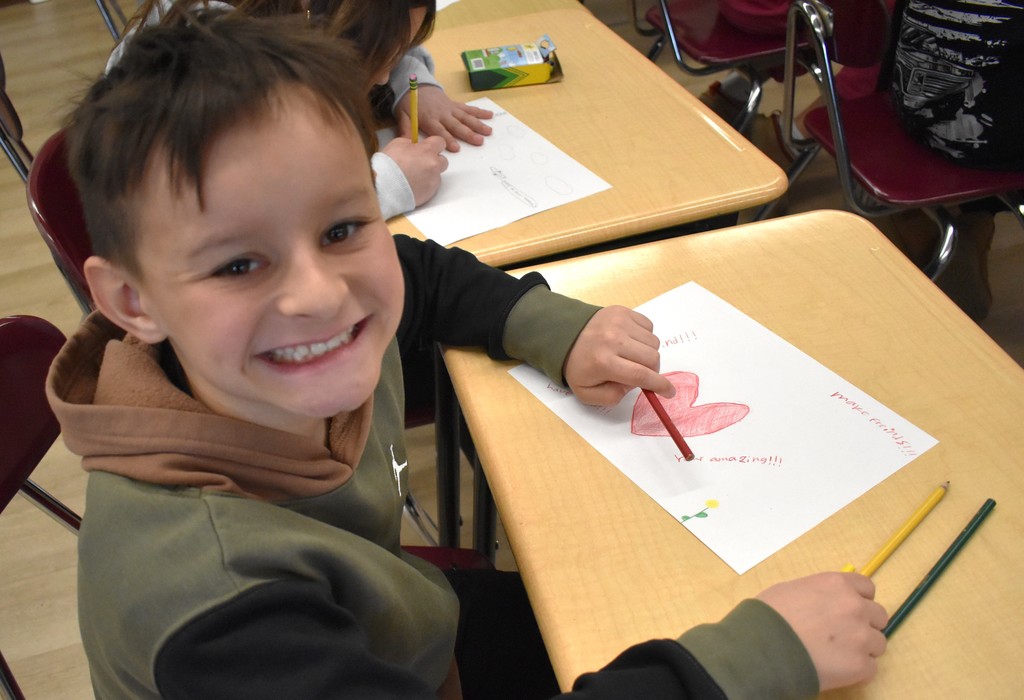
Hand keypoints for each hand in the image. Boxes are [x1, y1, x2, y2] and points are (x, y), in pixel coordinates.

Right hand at [380, 135, 447, 206]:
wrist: (385, 187)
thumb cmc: (389, 165)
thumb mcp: (397, 144)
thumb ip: (410, 143)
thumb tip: (414, 145)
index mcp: (427, 150)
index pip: (440, 142)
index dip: (434, 145)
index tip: (428, 148)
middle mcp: (434, 165)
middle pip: (443, 160)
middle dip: (434, 161)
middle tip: (420, 163)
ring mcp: (434, 180)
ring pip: (437, 175)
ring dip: (429, 174)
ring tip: (413, 177)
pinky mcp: (430, 193)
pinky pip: (431, 187)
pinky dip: (424, 186)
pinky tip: (412, 186)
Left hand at [396, 85, 492, 151]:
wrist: (416, 85)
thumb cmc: (409, 103)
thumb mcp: (403, 115)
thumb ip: (405, 128)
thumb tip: (407, 143)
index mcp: (429, 118)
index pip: (439, 130)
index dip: (448, 139)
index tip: (456, 148)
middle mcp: (442, 114)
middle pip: (456, 125)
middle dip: (468, 134)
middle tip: (479, 141)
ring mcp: (451, 109)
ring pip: (466, 117)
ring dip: (478, 124)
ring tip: (489, 131)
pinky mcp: (456, 105)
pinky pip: (469, 109)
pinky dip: (480, 112)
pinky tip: (490, 115)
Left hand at [564, 306, 674, 406]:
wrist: (564, 335)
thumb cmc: (578, 366)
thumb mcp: (587, 393)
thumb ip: (613, 396)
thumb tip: (635, 385)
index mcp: (604, 363)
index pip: (642, 375)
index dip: (660, 385)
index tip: (669, 392)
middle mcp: (613, 340)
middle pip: (653, 358)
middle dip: (652, 370)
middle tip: (640, 373)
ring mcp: (619, 322)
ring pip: (653, 342)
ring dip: (647, 353)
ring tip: (630, 355)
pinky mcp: (622, 311)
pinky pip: (648, 326)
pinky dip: (643, 337)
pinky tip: (629, 341)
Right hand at [757, 572, 886, 691]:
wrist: (763, 647)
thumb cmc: (768, 615)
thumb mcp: (790, 590)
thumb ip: (817, 594)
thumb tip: (821, 604)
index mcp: (837, 584)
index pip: (867, 587)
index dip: (859, 599)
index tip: (848, 609)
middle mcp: (855, 606)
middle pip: (878, 615)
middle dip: (864, 624)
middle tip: (844, 634)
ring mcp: (860, 636)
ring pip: (878, 643)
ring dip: (863, 648)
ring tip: (839, 654)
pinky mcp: (860, 665)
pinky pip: (870, 667)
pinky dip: (857, 669)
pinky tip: (836, 668)